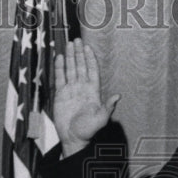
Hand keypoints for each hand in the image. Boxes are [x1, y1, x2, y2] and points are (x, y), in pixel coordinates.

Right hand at [53, 39, 119, 155]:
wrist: (73, 137)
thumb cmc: (89, 130)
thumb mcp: (101, 119)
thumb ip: (108, 107)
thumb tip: (118, 96)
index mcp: (93, 91)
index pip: (92, 70)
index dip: (90, 58)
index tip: (87, 47)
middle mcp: (82, 87)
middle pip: (81, 66)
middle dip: (79, 53)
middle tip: (76, 40)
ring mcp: (71, 90)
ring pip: (70, 69)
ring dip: (70, 57)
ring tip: (69, 44)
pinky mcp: (60, 95)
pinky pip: (60, 78)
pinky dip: (60, 68)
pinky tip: (60, 58)